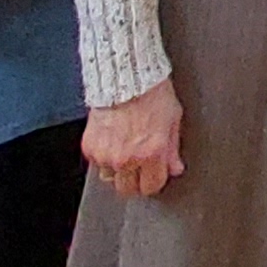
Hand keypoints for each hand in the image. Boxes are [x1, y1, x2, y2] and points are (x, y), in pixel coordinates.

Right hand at [84, 81, 182, 200]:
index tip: (153, 174)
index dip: (153, 180)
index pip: (151, 186)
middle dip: (134, 180)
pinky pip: (96, 162)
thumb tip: (175, 168)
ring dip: (116, 169)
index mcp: (151, 153)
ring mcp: (106, 155)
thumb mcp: (173, 118)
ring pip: (109, 178)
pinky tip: (112, 138)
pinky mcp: (90, 147)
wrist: (125, 76)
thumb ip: (173, 148)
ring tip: (123, 148)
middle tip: (138, 165)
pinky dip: (103, 155)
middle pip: (127, 189)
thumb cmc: (152, 92)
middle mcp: (127, 158)